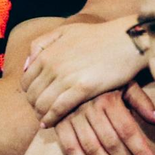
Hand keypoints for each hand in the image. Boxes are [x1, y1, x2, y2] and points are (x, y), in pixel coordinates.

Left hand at [21, 18, 148, 127]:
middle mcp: (53, 65)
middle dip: (34, 106)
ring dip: (41, 115)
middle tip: (40, 113)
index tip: (36, 100)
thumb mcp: (66, 31)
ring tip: (44, 120)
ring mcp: (67, 77)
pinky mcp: (82, 88)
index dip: (28, 93)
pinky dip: (51, 119)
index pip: (26, 81)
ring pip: (42, 104)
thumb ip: (43, 44)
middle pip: (32, 95)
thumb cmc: (99, 37)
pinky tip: (49, 124)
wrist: (128, 40)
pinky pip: (58, 109)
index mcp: (48, 53)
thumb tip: (26, 65)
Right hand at [55, 83, 154, 154]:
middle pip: (111, 143)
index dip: (140, 151)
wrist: (69, 72)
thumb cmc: (105, 82)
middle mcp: (90, 108)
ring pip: (92, 149)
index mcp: (108, 98)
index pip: (128, 130)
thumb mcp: (125, 84)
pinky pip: (71, 149)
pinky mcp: (59, 125)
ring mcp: (72, 117)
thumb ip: (142, 102)